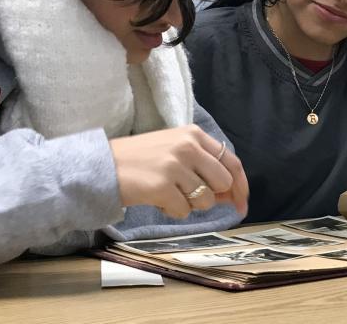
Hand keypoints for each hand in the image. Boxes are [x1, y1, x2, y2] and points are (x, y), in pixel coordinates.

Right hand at [109, 124, 248, 218]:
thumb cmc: (140, 160)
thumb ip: (203, 166)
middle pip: (223, 183)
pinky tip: (157, 199)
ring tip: (168, 193)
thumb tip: (232, 194)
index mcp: (193, 134)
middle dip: (211, 196)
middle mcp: (187, 146)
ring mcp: (175, 166)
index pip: (231, 161)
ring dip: (189, 204)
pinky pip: (184, 211)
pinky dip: (172, 211)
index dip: (240, 185)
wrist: (103, 165)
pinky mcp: (162, 186)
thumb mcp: (174, 150)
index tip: (242, 202)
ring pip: (205, 201)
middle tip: (188, 195)